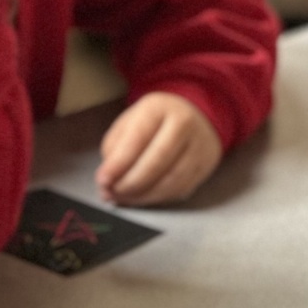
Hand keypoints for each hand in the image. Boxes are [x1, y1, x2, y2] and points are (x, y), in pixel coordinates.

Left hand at [96, 93, 222, 204]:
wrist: (195, 117)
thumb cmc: (154, 121)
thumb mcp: (130, 122)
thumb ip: (115, 148)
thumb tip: (108, 180)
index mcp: (160, 108)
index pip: (138, 139)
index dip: (119, 164)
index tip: (103, 180)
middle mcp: (184, 125)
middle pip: (157, 162)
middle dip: (130, 184)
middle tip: (111, 194)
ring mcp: (199, 147)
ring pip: (171, 181)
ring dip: (142, 196)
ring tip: (123, 199)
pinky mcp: (205, 168)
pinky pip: (179, 191)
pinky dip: (156, 199)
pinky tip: (141, 199)